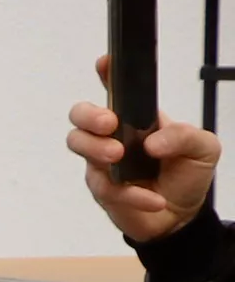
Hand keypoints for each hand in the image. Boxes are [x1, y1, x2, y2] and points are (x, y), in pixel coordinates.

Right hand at [68, 58, 221, 243]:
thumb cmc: (186, 176)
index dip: (107, 74)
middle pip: (80, 114)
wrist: (180, 218)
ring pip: (78, 143)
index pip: (118, 91)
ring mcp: (102, 161)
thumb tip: (152, 143)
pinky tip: (153, 198)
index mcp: (137, 119)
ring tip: (118, 156)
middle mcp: (113, 135)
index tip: (105, 63)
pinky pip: (105, 186)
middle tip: (109, 123)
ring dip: (95, 147)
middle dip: (88, 114)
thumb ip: (184, 135)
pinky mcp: (101, 188)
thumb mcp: (203, 149)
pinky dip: (132, 194)